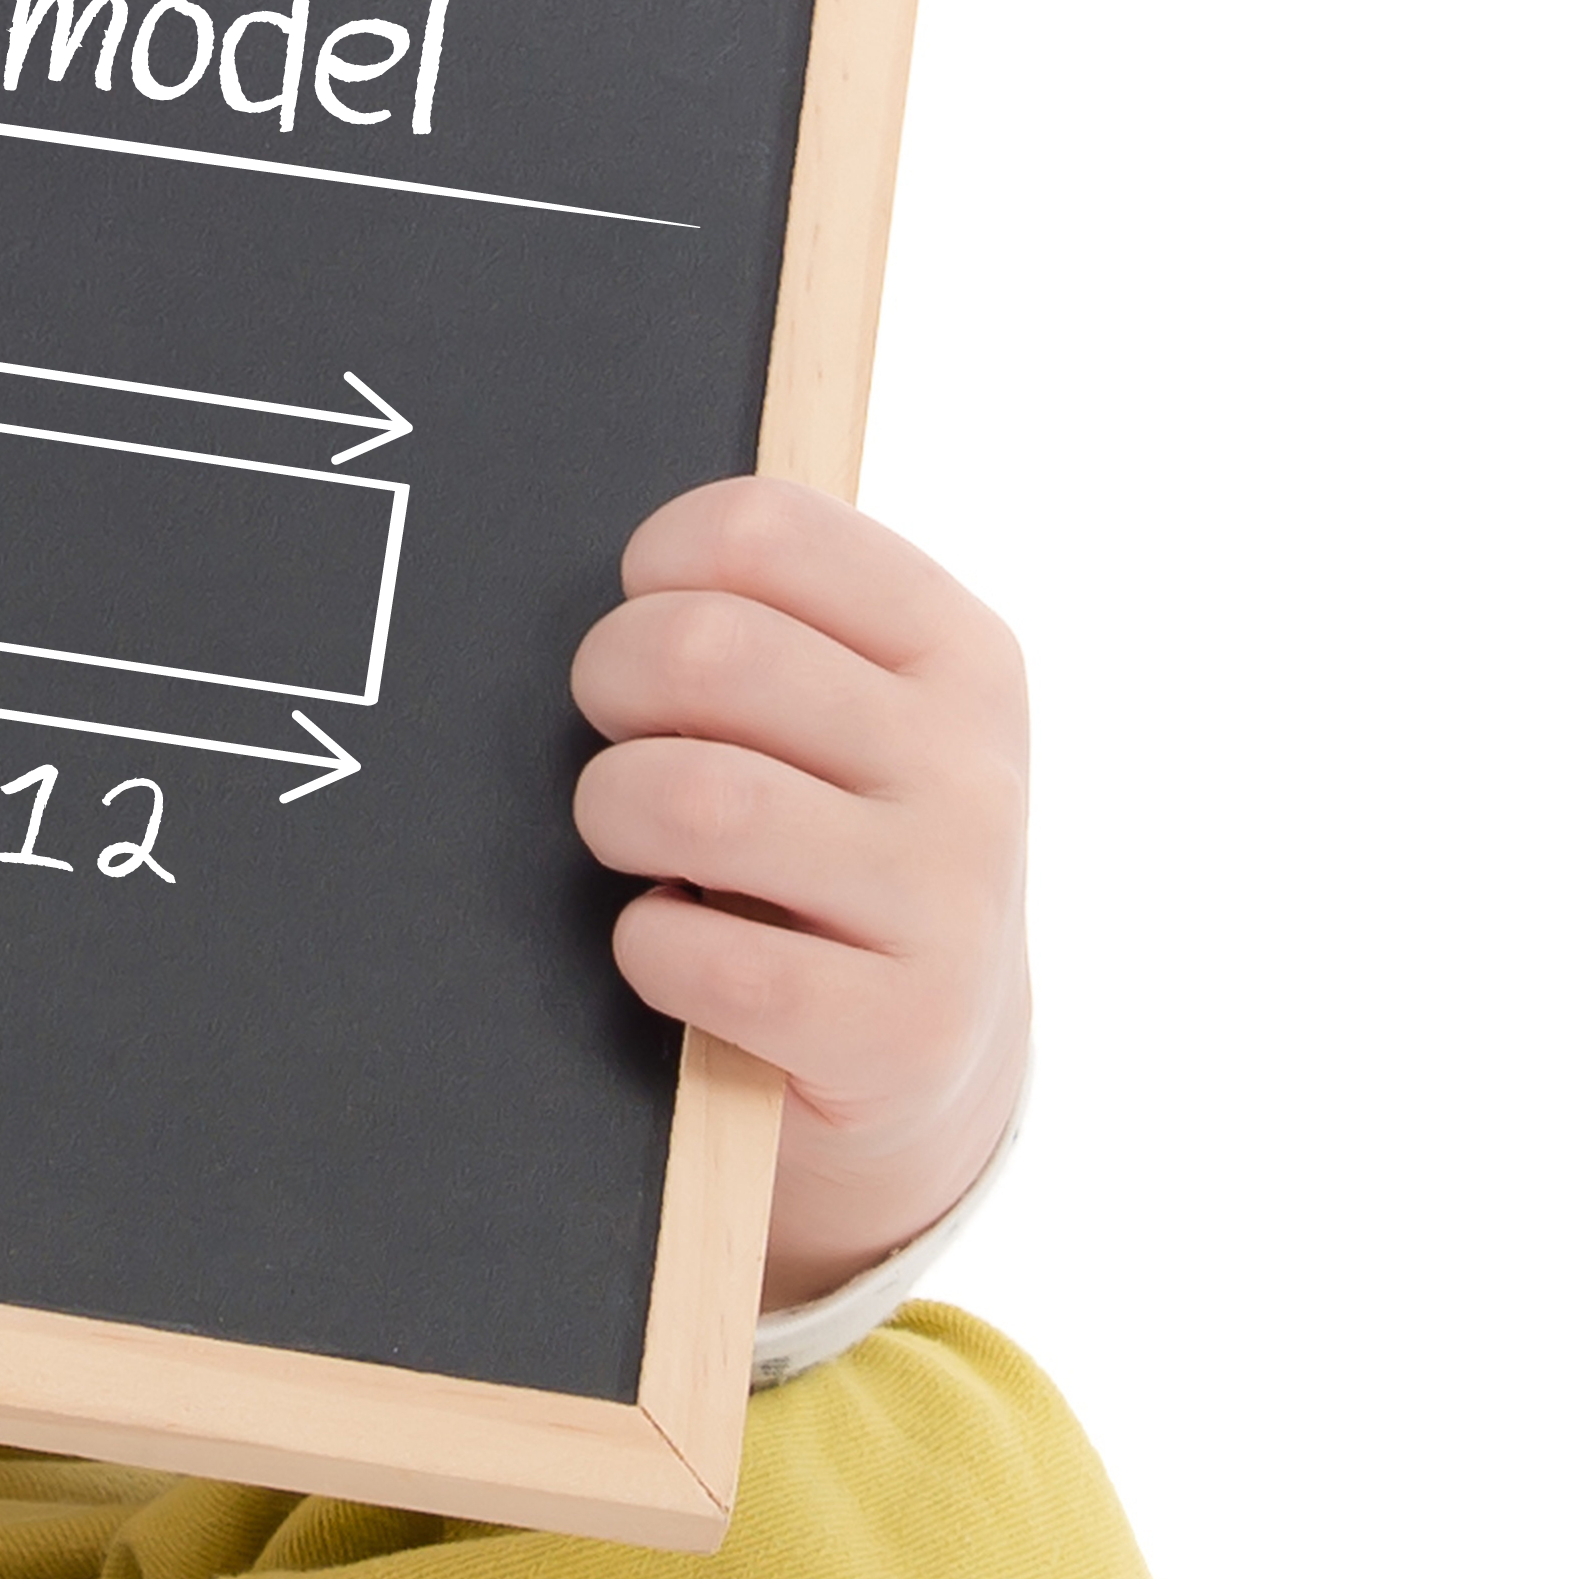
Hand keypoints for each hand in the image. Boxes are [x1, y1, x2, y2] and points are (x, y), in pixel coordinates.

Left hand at [567, 476, 1037, 1308]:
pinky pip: (708, 958)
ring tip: (628, 834)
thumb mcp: (853, 720)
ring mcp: (946, 901)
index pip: (767, 529)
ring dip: (615, 813)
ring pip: (700, 800)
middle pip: (711, 650)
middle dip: (610, 680)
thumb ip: (770, 632)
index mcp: (958, 653)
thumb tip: (621, 592)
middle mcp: (968, 765)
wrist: (933, 1048)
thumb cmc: (841, 848)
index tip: (641, 605)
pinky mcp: (901, 1029)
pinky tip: (670, 942)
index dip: (657, 562)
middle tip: (613, 727)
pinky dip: (650, 948)